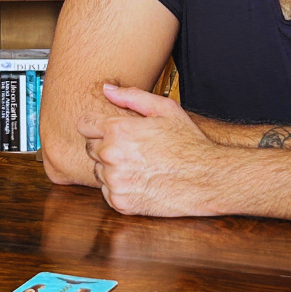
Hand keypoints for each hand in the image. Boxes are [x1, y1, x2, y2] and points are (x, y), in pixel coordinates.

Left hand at [76, 83, 216, 216]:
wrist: (207, 178)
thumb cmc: (188, 142)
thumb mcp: (165, 109)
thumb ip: (131, 96)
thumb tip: (107, 88)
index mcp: (117, 130)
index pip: (84, 124)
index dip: (96, 125)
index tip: (108, 130)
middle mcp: (110, 156)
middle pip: (90, 148)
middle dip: (106, 146)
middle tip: (133, 149)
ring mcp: (114, 181)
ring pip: (98, 171)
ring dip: (112, 168)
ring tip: (140, 166)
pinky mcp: (120, 203)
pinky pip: (107, 192)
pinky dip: (119, 188)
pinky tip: (141, 181)